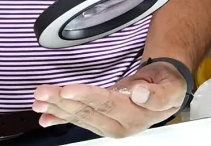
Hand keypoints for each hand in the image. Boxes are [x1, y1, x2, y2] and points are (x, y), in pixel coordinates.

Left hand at [32, 61, 186, 137]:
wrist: (166, 90)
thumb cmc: (167, 86)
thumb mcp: (172, 88)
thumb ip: (157, 95)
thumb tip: (139, 94)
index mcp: (135, 116)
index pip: (107, 104)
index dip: (87, 97)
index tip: (69, 90)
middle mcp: (119, 124)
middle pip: (87, 112)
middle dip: (63, 102)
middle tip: (44, 92)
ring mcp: (107, 124)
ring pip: (79, 116)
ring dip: (56, 108)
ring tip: (38, 100)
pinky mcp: (100, 120)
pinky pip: (77, 121)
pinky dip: (59, 119)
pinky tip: (45, 118)